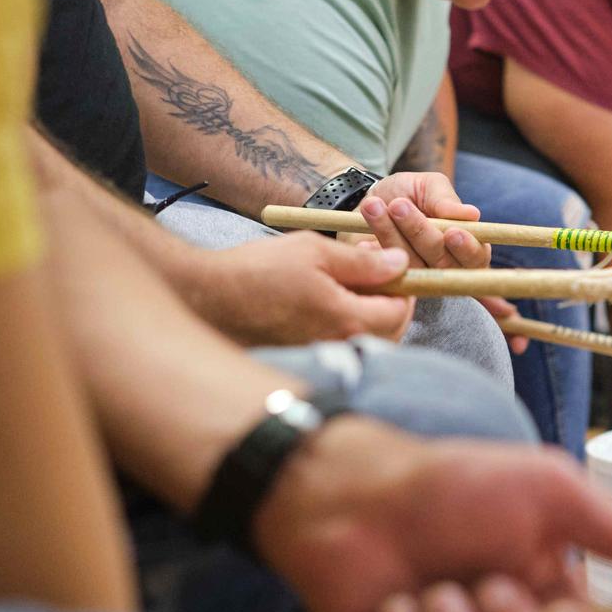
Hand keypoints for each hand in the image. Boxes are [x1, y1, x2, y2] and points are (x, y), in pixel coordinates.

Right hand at [186, 231, 415, 345]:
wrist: (206, 297)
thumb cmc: (257, 271)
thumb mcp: (315, 252)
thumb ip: (362, 262)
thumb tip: (400, 264)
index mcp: (346, 321)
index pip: (400, 312)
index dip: (404, 288)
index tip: (395, 269)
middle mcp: (338, 347)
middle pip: (389, 332)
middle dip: (391, 304)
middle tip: (378, 276)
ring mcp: (320, 357)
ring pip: (366, 341)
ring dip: (370, 315)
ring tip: (351, 285)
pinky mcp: (304, 359)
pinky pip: (340, 346)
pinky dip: (346, 327)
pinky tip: (330, 303)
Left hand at [357, 172, 489, 268]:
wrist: (367, 202)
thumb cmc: (405, 194)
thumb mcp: (427, 186)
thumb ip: (445, 199)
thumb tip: (472, 214)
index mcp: (466, 244)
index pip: (477, 257)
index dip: (467, 248)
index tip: (452, 232)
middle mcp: (446, 267)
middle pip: (443, 262)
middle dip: (420, 231)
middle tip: (398, 205)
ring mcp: (418, 278)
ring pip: (413, 264)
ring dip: (392, 234)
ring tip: (374, 206)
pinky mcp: (392, 283)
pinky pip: (386, 273)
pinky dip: (374, 251)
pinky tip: (365, 241)